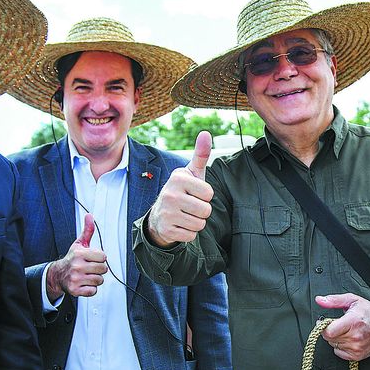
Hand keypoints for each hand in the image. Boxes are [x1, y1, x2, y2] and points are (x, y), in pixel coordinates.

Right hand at [45, 214, 107, 300]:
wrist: (58, 274)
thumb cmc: (72, 258)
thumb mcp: (79, 244)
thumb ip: (87, 230)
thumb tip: (89, 216)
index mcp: (79, 254)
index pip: (103, 257)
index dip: (100, 258)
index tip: (93, 258)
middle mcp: (77, 266)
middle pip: (103, 269)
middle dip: (99, 269)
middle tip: (91, 268)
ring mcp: (75, 279)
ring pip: (99, 280)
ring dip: (95, 279)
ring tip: (87, 275)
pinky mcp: (75, 290)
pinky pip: (93, 291)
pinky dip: (91, 289)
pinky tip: (85, 283)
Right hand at [146, 131, 213, 247]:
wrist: (160, 215)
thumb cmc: (182, 191)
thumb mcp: (191, 173)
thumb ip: (200, 155)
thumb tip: (206, 133)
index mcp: (178, 178)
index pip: (209, 193)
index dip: (205, 196)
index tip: (194, 194)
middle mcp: (170, 194)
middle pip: (206, 210)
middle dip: (202, 211)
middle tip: (190, 206)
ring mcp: (166, 213)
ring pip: (199, 224)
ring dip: (196, 223)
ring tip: (185, 215)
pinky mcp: (166, 230)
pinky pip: (191, 236)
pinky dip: (188, 233)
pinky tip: (179, 225)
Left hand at [315, 293, 369, 360]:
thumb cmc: (369, 312)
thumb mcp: (352, 300)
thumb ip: (334, 300)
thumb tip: (319, 300)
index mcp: (353, 321)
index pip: (329, 332)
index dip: (323, 327)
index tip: (324, 322)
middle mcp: (355, 336)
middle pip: (330, 338)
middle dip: (330, 331)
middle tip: (338, 324)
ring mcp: (357, 347)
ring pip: (334, 345)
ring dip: (336, 338)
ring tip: (346, 331)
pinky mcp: (358, 355)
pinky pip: (339, 352)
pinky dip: (340, 346)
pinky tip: (348, 339)